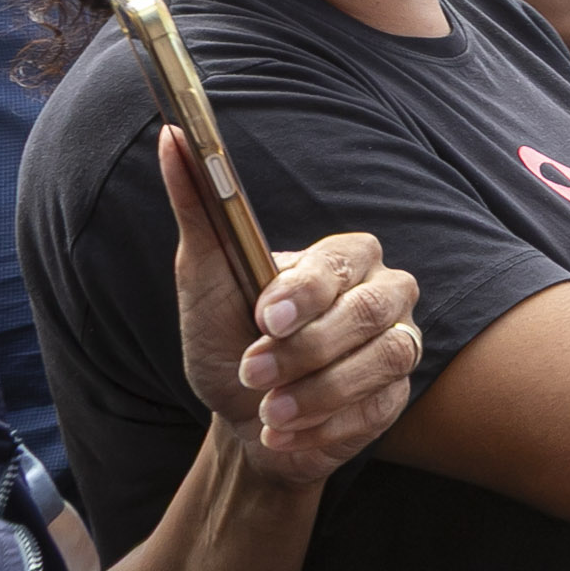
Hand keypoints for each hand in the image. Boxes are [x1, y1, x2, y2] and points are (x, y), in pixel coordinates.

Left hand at [165, 129, 422, 486]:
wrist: (241, 416)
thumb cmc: (227, 340)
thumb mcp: (205, 277)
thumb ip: (198, 207)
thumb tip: (172, 138)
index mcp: (345, 257)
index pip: (344, 260)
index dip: (308, 291)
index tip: (263, 320)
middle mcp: (384, 293)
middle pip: (372, 310)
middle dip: (307, 349)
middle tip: (251, 373)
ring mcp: (397, 344)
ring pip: (385, 359)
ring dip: (317, 394)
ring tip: (267, 411)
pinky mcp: (396, 395)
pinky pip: (379, 408)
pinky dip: (325, 426)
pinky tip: (283, 432)